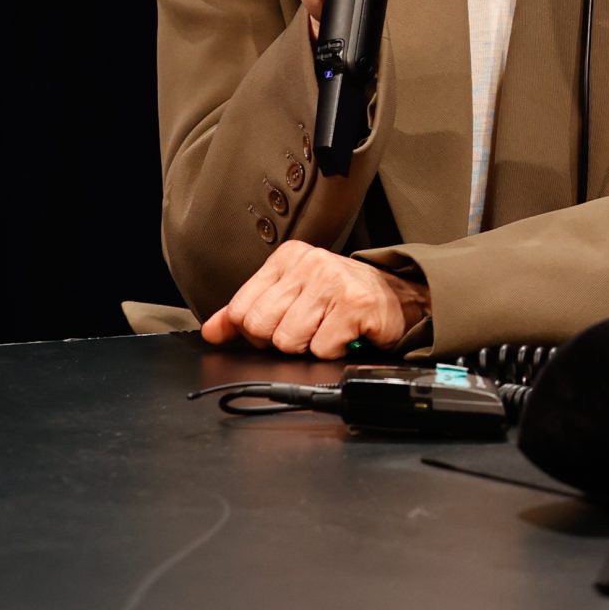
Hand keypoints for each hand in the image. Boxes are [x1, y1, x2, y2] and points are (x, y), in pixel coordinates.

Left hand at [201, 244, 429, 357]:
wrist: (397, 298)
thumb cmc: (339, 298)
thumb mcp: (291, 295)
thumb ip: (247, 311)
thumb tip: (211, 331)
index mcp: (287, 258)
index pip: (242, 309)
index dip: (255, 331)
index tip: (278, 326)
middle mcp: (308, 263)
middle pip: (261, 327)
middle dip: (280, 341)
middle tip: (305, 330)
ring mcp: (332, 281)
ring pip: (288, 341)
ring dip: (308, 347)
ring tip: (325, 331)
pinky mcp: (354, 305)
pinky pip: (321, 349)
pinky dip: (331, 352)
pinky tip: (343, 335)